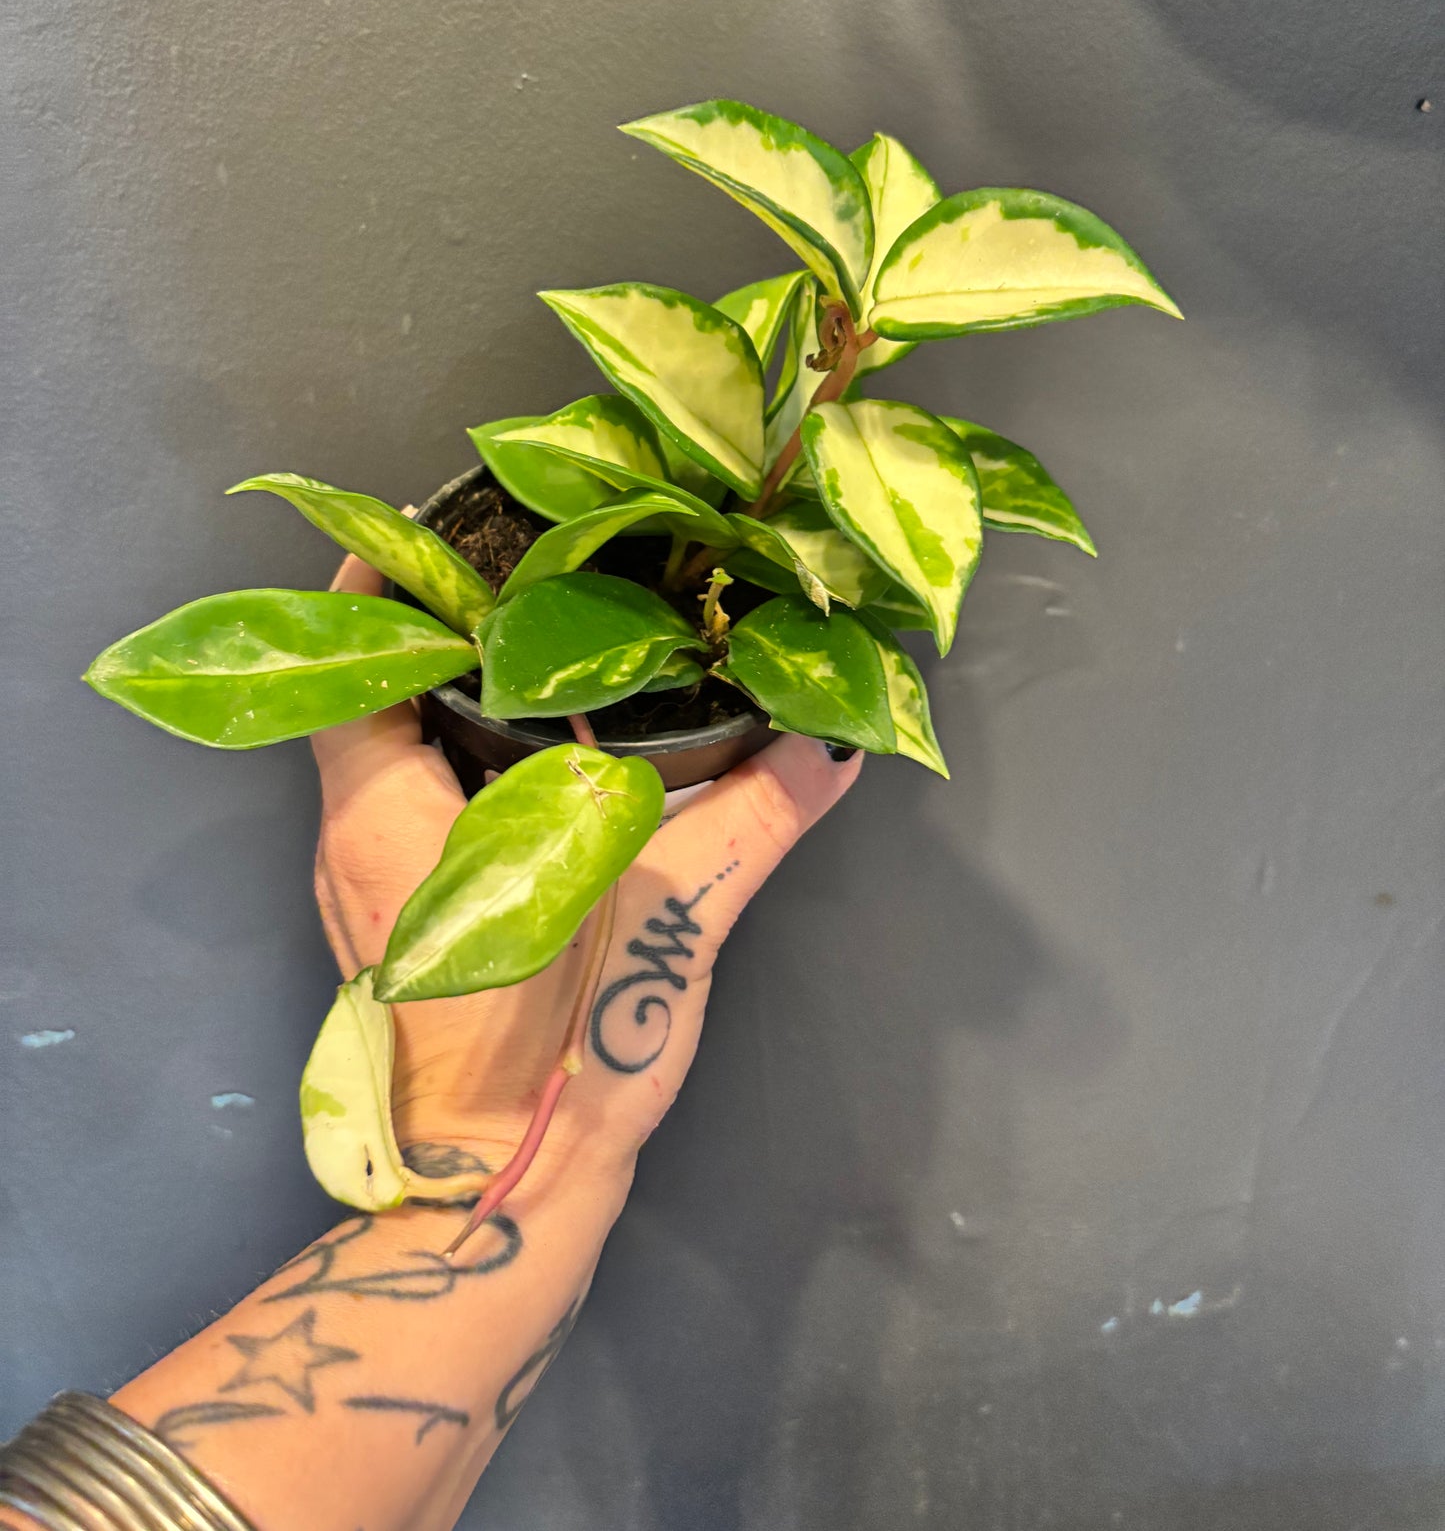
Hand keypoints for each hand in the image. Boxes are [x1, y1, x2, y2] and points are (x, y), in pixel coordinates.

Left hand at [311, 555, 861, 1201]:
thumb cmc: (553, 1046)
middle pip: (374, 698)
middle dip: (440, 631)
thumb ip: (753, 821)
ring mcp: (374, 893)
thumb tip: (832, 745)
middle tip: (531, 568)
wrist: (503, 1191)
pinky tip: (555, 755)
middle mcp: (357, 843)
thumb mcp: (668, 916)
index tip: (452, 531)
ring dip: (452, 701)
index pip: (355, 664)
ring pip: (395, 759)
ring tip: (548, 640)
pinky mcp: (416, 932)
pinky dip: (470, 767)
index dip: (391, 586)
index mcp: (387, 815)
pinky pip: (421, 815)